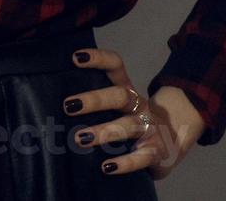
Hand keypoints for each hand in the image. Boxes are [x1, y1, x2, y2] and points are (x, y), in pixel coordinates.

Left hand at [63, 45, 207, 179]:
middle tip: (68, 106)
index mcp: (127, 91)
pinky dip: (124, 163)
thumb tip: (51, 106)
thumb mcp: (118, 108)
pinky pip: (142, 157)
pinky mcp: (157, 151)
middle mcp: (140, 106)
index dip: (98, 58)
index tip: (75, 57)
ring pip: (128, 125)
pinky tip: (107, 167)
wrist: (173, 142)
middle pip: (119, 96)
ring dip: (104, 131)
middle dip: (94, 100)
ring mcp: (150, 128)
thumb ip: (94, 104)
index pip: (115, 66)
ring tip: (80, 138)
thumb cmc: (132, 122)